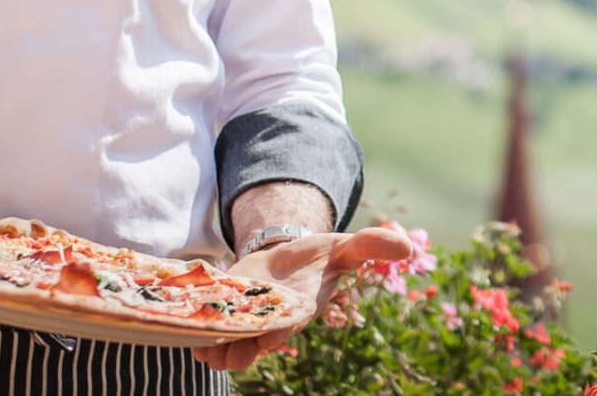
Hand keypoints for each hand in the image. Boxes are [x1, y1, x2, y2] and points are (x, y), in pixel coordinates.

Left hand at [190, 224, 411, 370]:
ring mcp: (248, 321)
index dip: (277, 331)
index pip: (289, 325)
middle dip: (243, 350)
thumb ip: (369, 246)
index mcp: (301, 309)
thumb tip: (406, 246)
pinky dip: (200, 335)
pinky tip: (190, 332)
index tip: (267, 335)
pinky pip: (211, 333)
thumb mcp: (343, 246)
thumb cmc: (317, 257)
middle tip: (230, 351)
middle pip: (256, 343)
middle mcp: (274, 322)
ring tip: (203, 346)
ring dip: (216, 347)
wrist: (286, 258)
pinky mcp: (227, 315)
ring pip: (230, 345)